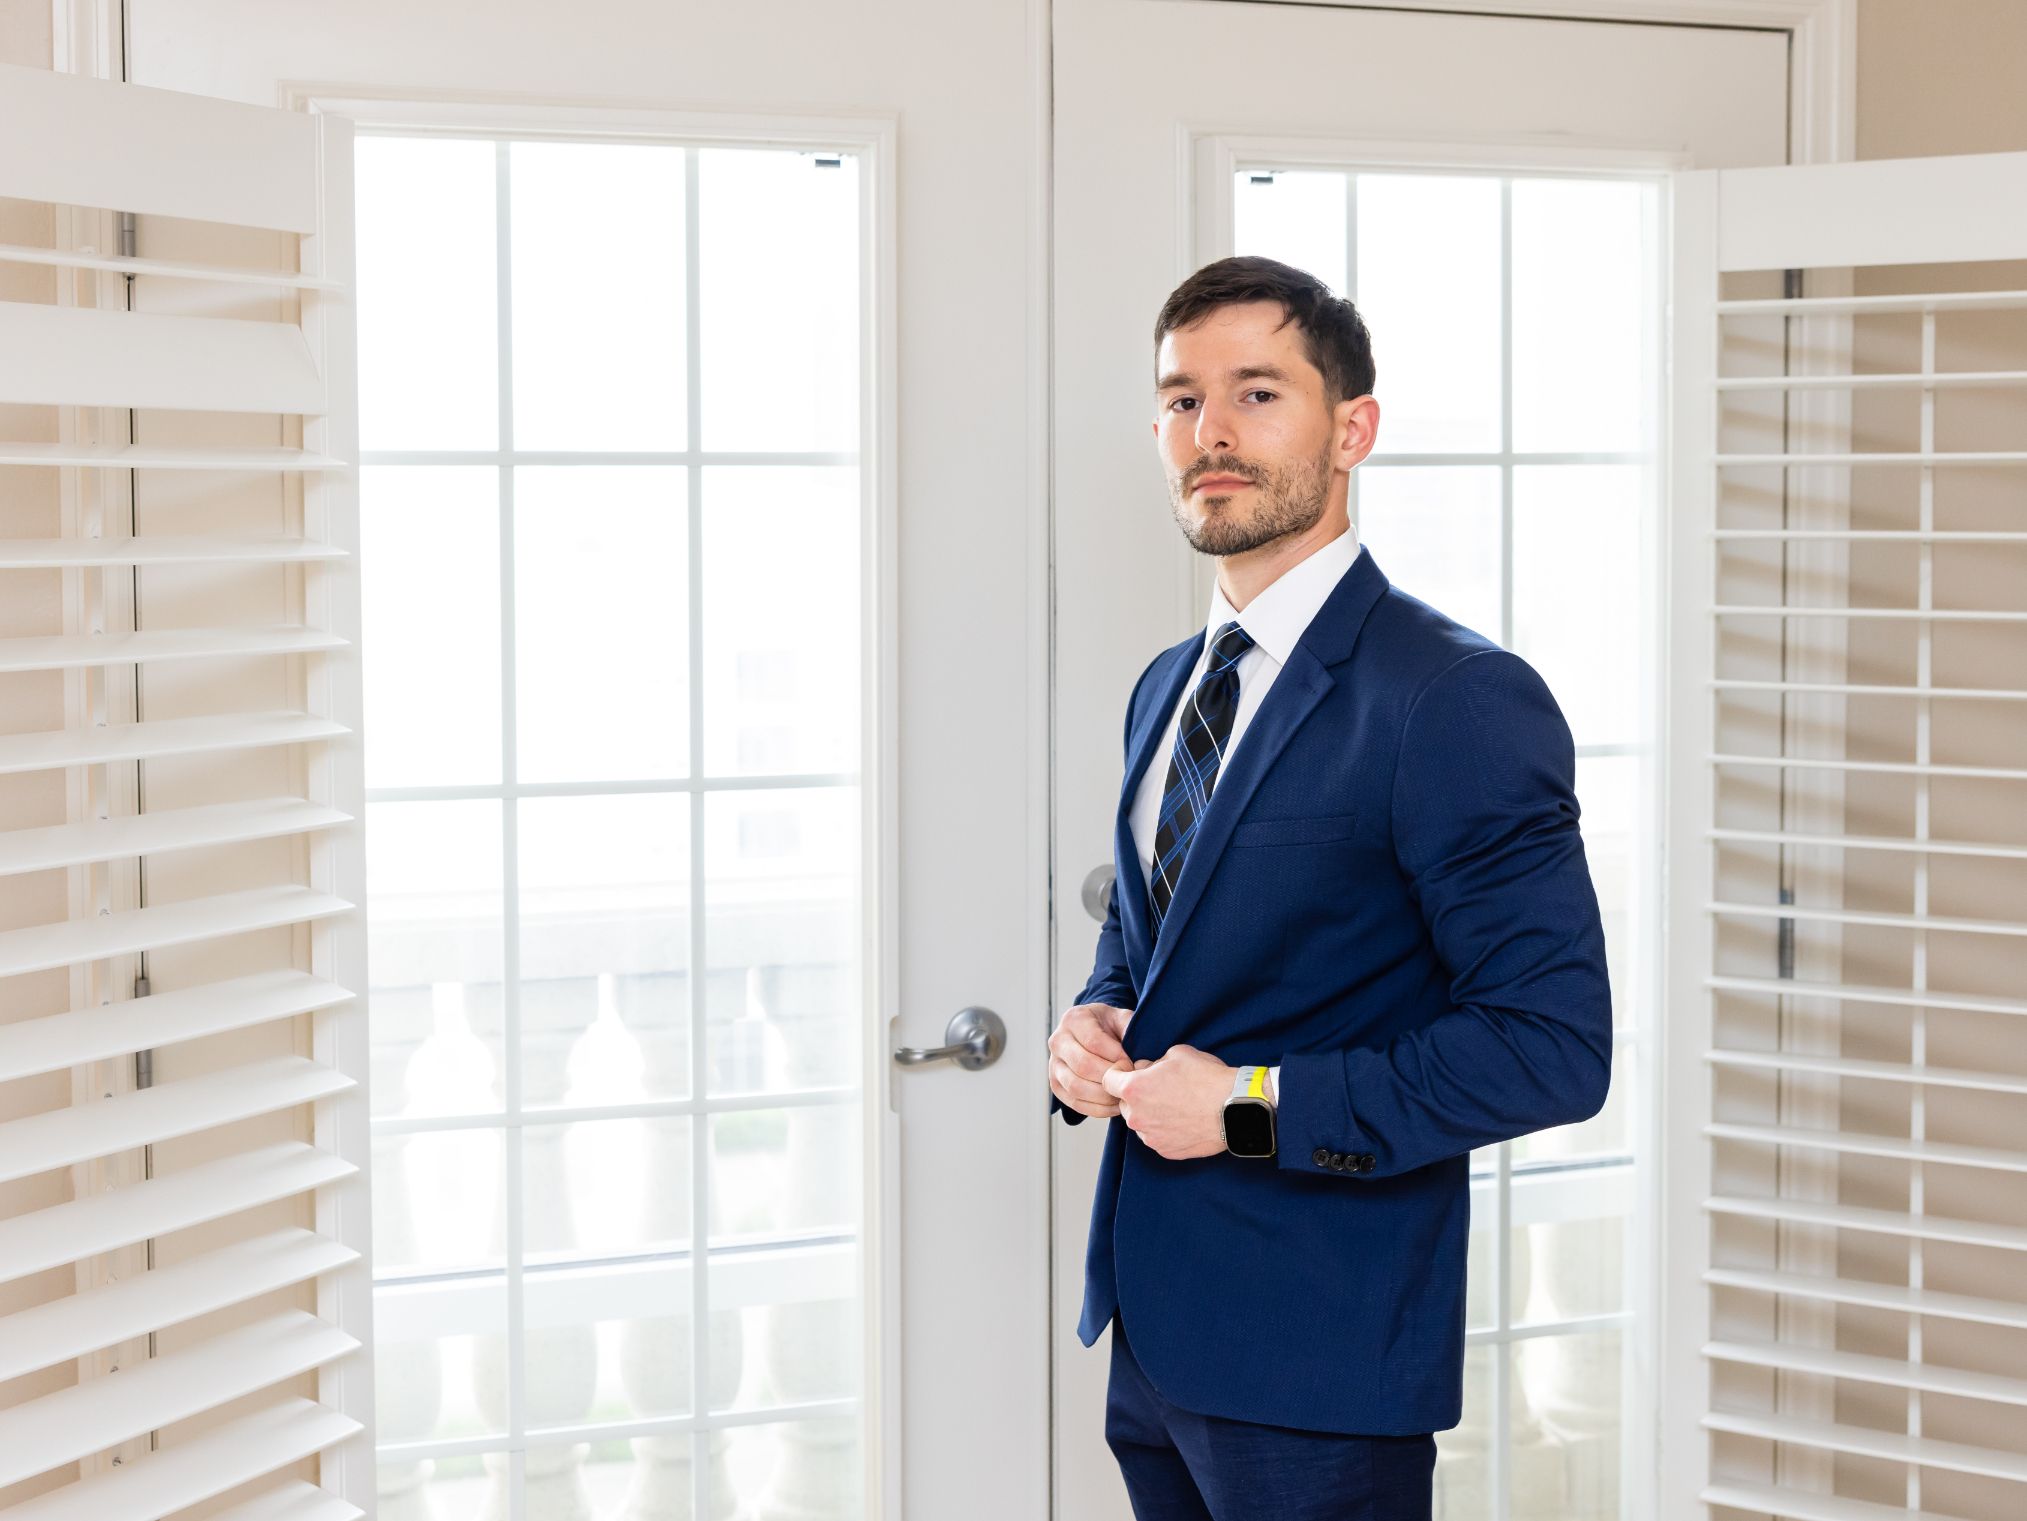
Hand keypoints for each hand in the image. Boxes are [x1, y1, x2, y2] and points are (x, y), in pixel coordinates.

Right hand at [1048, 1002, 1134, 1118]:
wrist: (1090, 1033)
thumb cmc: (1108, 1026)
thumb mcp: (1120, 1018)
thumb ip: (1129, 1027)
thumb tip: (1137, 1050)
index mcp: (1074, 1019)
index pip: (1093, 1042)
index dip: (1115, 1056)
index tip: (1131, 1063)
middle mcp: (1058, 1041)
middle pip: (1083, 1066)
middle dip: (1110, 1077)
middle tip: (1128, 1081)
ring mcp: (1054, 1065)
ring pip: (1076, 1087)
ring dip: (1104, 1096)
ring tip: (1122, 1095)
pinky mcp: (1056, 1085)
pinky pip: (1075, 1103)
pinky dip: (1097, 1108)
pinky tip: (1114, 1105)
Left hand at [1101, 1044, 1232, 1158]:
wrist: (1235, 1109)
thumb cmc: (1208, 1079)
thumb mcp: (1177, 1053)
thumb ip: (1152, 1062)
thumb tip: (1144, 1069)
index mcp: (1134, 1089)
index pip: (1107, 1081)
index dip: (1119, 1073)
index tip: (1131, 1072)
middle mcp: (1136, 1116)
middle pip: (1124, 1103)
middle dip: (1137, 1095)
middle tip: (1162, 1087)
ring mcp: (1150, 1137)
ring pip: (1140, 1121)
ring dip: (1151, 1113)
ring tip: (1177, 1104)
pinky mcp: (1165, 1151)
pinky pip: (1156, 1136)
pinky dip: (1164, 1129)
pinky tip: (1184, 1119)